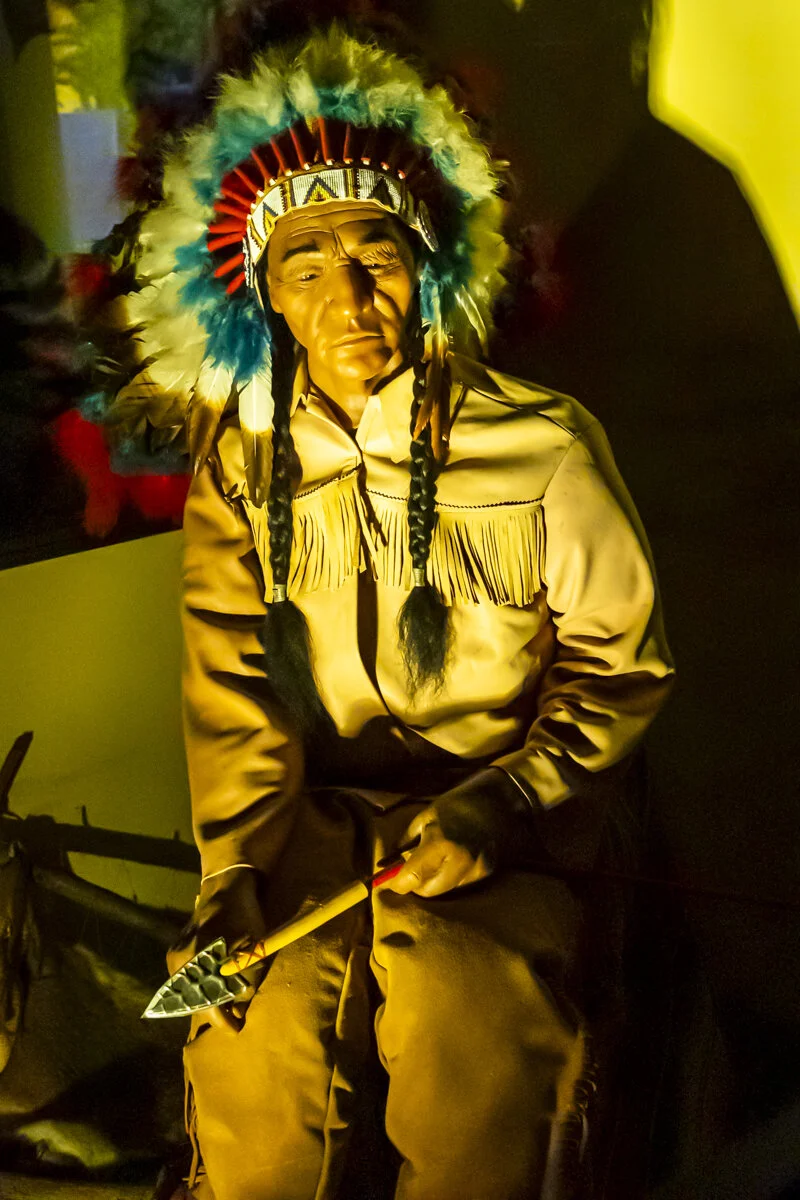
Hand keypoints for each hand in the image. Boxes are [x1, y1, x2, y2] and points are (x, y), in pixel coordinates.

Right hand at [167, 866, 267, 1032]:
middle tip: (233, 1020)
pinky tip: (215, 991)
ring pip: (188, 991)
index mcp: (198, 955)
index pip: (205, 999)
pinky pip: (185, 981)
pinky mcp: (175, 954)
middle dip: (214, 1012)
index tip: (235, 1029)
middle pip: (194, 999)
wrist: (225, 886)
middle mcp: (180, 958)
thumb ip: (248, 979)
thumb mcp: (255, 946)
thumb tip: (239, 1011)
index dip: (221, 1018)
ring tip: (226, 1007)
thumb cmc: (244, 914)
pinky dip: (200, 989)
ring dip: (206, 1001)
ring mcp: (174, 956)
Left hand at [383, 769, 535, 898]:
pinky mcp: (486, 872)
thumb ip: (407, 843)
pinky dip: (452, 876)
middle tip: (411, 872)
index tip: (389, 883)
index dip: (397, 884)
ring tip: (438, 859)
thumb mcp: (425, 818)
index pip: (412, 877)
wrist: (495, 800)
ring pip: (445, 889)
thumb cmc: (456, 804)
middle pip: (428, 892)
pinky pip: (461, 883)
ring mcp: (475, 869)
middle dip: (416, 885)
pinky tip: (456, 858)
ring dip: (435, 881)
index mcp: (440, 844)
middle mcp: (459, 862)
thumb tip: (391, 864)